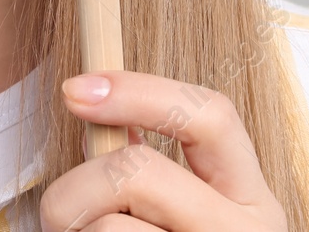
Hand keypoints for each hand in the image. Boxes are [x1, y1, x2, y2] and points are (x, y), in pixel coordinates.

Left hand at [38, 70, 287, 231]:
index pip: (210, 114)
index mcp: (251, 197)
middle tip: (57, 215)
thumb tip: (97, 105)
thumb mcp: (187, 211)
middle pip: (140, 170)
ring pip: (109, 229)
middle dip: (78, 185)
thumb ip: (154, 168)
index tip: (74, 90)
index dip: (139, 91)